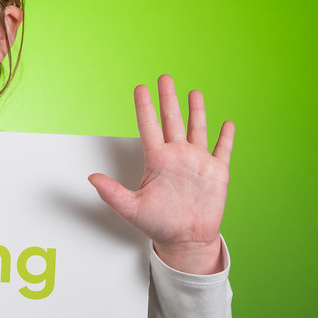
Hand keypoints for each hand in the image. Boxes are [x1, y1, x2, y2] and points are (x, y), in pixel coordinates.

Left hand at [88, 74, 234, 274]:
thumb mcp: (131, 208)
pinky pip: (222, 149)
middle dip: (168, 98)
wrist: (185, 240)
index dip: (145, 107)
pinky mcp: (217, 172)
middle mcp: (177, 156)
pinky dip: (225, 136)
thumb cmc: (158, 225)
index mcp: (157, 160)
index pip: (149, 126)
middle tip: (164, 77)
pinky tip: (226, 123)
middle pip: (172, 120)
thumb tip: (91, 178)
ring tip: (193, 92)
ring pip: (197, 128)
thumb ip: (112, 192)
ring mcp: (197, 162)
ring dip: (196, 110)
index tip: (140, 88)